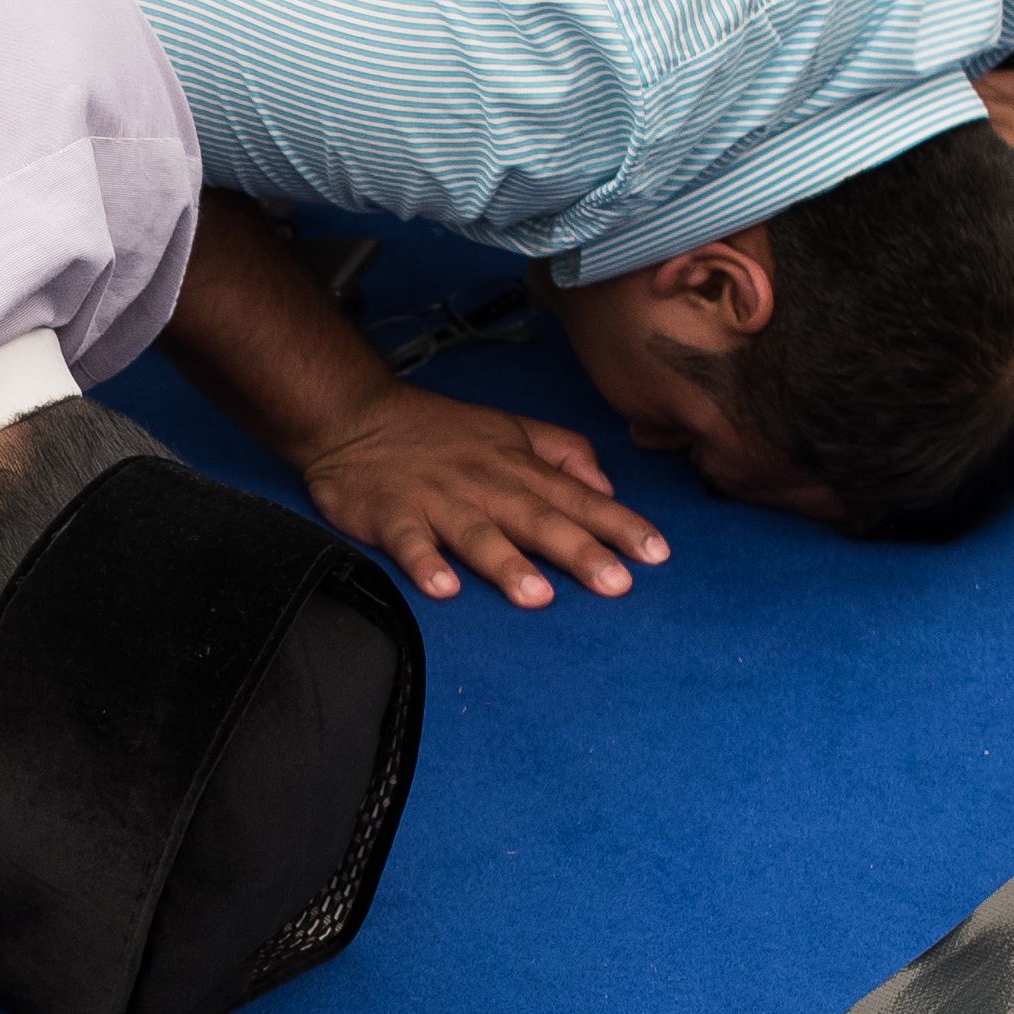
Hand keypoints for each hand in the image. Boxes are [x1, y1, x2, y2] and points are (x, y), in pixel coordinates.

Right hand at [288, 381, 664, 606]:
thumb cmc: (438, 431)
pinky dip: (424, 563)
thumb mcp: (510, 428)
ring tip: (537, 596)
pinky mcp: (391, 514)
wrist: (356, 416)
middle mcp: (484, 484)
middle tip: (616, 584)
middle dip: (579, 551)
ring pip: (477, 533)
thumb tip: (607, 485)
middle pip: (538, 519)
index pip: (579, 498)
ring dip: (506, 563)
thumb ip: (562, 453)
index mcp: (517, 467)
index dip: (618, 524)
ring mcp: (437, 499)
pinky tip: (443, 588)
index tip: (656, 553)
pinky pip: (409, 541)